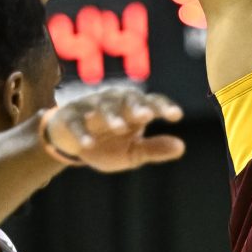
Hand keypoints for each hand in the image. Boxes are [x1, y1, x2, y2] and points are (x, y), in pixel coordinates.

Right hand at [42, 83, 184, 173]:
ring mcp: (91, 106)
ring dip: (112, 116)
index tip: (176, 116)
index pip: (152, 103)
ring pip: (104, 106)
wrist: (71, 145)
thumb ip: (154, 149)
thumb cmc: (107, 145)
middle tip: (147, 115)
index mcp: (133, 108)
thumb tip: (181, 147)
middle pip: (129, 99)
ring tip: (120, 127)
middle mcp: (114, 101)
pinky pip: (76, 122)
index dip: (164, 107)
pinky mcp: (70, 116)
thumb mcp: (133, 152)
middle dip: (138, 106)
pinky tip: (88, 144)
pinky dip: (82, 132)